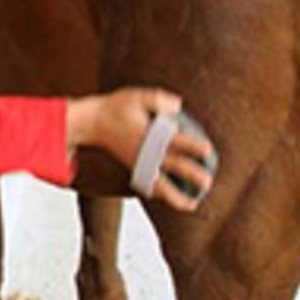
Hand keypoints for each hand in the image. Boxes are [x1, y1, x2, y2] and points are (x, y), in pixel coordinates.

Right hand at [65, 88, 214, 211]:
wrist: (92, 123)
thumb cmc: (115, 107)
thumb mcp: (135, 95)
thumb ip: (158, 99)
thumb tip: (177, 106)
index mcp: (148, 135)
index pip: (174, 142)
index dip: (192, 146)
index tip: (208, 150)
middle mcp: (145, 153)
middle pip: (171, 167)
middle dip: (190, 175)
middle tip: (207, 181)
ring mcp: (138, 164)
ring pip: (158, 186)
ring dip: (176, 197)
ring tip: (192, 204)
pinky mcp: (134, 169)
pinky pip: (149, 187)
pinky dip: (162, 195)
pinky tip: (173, 199)